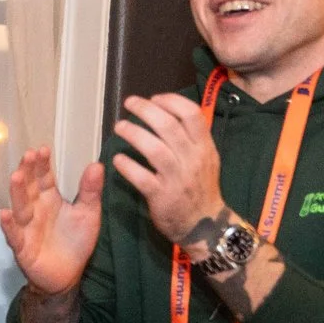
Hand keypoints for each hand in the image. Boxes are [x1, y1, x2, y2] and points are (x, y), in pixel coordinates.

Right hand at [0, 148, 103, 295]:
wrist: (68, 275)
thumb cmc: (75, 242)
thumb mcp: (88, 214)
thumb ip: (90, 190)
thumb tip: (97, 164)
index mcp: (49, 199)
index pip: (44, 177)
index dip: (42, 164)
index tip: (42, 149)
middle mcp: (35, 210)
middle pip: (29, 188)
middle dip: (28, 172)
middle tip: (28, 156)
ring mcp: (26, 228)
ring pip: (19, 207)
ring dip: (17, 192)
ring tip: (17, 177)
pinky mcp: (22, 248)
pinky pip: (14, 235)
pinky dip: (9, 226)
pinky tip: (5, 214)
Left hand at [109, 94, 227, 246]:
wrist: (205, 224)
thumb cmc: (200, 187)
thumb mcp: (206, 158)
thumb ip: (193, 136)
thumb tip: (171, 111)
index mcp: (204, 147)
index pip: (191, 114)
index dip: (171, 101)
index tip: (154, 98)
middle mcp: (192, 159)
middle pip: (169, 126)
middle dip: (146, 110)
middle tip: (129, 104)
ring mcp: (177, 178)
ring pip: (154, 148)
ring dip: (133, 133)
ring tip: (119, 127)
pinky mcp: (162, 196)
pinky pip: (142, 177)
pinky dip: (127, 166)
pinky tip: (117, 159)